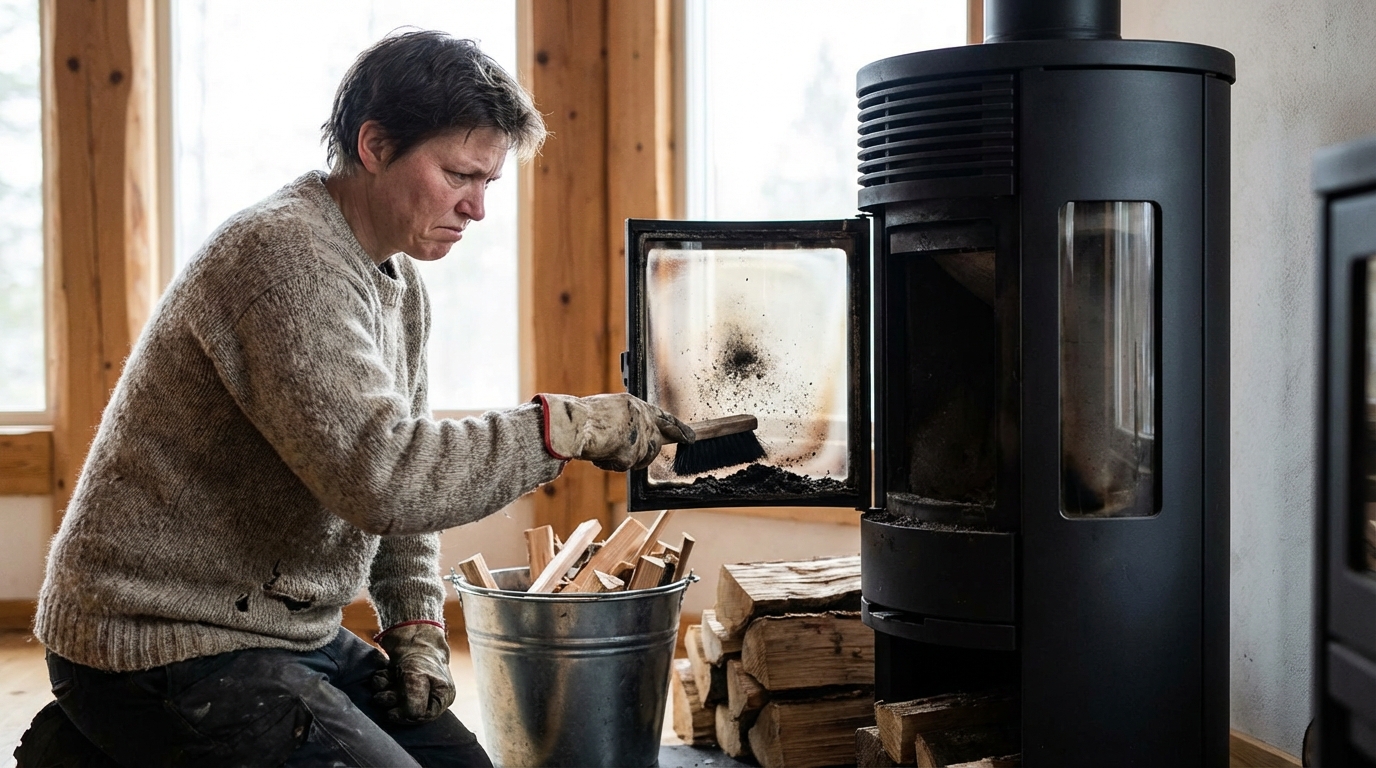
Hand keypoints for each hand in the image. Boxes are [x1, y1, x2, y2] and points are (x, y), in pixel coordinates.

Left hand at [371, 622, 454, 723]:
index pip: (425, 717)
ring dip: (384, 691)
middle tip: (383, 696)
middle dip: (392, 702)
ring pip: (395, 699)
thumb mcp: (417, 682)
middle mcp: (431, 693)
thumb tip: (409, 719)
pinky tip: (383, 673)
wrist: (411, 631)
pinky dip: (382, 681)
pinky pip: (388, 687)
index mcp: (443, 696)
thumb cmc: (418, 657)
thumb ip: (413, 705)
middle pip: (407, 709)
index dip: (407, 717)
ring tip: (382, 679)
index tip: (393, 713)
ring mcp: (415, 685)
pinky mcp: (402, 678)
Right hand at [535, 393, 695, 471]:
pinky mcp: (630, 452)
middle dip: (642, 454)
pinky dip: (609, 464)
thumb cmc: (582, 417)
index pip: (665, 418)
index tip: (691, 438)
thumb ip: (627, 420)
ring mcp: (638, 436)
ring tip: (602, 447)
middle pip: (654, 446)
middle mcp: (641, 417)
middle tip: (623, 454)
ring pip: (640, 459)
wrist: (571, 425)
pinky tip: (598, 454)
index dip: (679, 429)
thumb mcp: (609, 410)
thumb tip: (635, 436)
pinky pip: (623, 466)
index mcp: (635, 404)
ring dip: (622, 459)